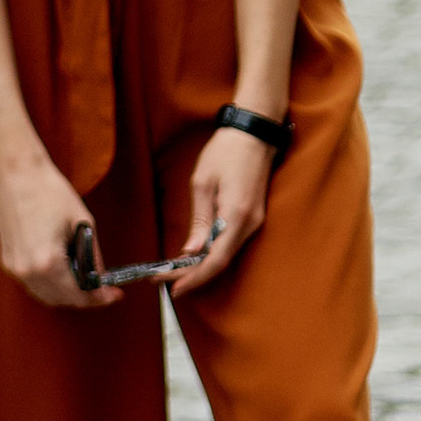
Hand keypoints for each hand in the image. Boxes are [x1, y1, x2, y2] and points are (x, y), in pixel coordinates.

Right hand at [0, 148, 119, 310]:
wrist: (18, 174)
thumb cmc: (48, 192)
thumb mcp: (82, 222)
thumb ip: (93, 256)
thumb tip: (101, 277)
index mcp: (48, 262)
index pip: (78, 295)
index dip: (99, 298)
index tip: (112, 295)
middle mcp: (27, 270)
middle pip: (62, 300)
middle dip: (84, 297)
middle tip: (102, 288)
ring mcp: (14, 268)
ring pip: (45, 296)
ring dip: (66, 294)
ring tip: (83, 280)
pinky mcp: (7, 261)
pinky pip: (32, 284)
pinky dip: (49, 284)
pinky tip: (62, 272)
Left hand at [173, 122, 275, 296]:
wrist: (254, 132)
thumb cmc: (226, 151)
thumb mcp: (203, 183)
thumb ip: (199, 220)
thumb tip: (191, 251)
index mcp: (237, 216)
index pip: (215, 260)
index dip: (195, 278)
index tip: (174, 288)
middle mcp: (250, 224)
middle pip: (221, 261)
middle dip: (193, 274)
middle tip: (165, 279)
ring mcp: (255, 221)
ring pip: (227, 253)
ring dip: (202, 264)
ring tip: (175, 269)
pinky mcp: (253, 216)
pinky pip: (232, 242)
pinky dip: (213, 251)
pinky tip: (195, 253)